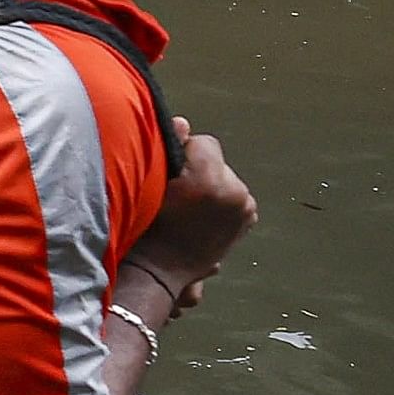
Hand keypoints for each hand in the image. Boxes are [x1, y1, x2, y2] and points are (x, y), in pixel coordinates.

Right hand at [126, 125, 254, 309]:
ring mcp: (245, 208)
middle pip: (216, 160)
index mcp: (211, 179)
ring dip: (211, 186)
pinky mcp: (248, 219)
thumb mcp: (148, 186)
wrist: (158, 272)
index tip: (169, 174)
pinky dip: (221, 201)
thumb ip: (169, 147)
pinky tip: (202, 217)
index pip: (203, 142)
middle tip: (178, 195)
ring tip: (189, 208)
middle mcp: (235, 192)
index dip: (183, 152)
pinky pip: (234, 196)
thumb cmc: (145, 229)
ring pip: (225, 178)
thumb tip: (183, 122)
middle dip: (199, 170)